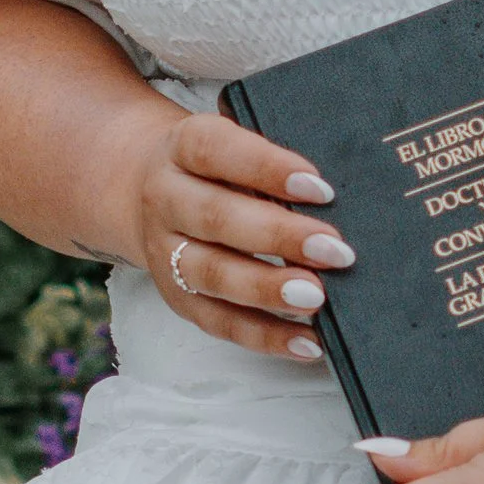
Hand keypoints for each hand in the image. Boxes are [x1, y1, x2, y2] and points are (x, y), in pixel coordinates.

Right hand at [115, 105, 352, 366]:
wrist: (145, 191)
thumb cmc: (216, 167)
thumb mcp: (234, 142)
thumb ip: (274, 162)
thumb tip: (338, 194)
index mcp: (182, 148)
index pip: (217, 151)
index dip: (268, 168)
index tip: (321, 188)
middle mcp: (165, 200)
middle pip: (216, 217)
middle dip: (280, 237)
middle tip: (336, 250)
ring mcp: (166, 253)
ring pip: (214, 275)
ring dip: (269, 289)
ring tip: (318, 297)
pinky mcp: (179, 297)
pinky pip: (221, 322)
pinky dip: (266, 336)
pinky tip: (308, 341)